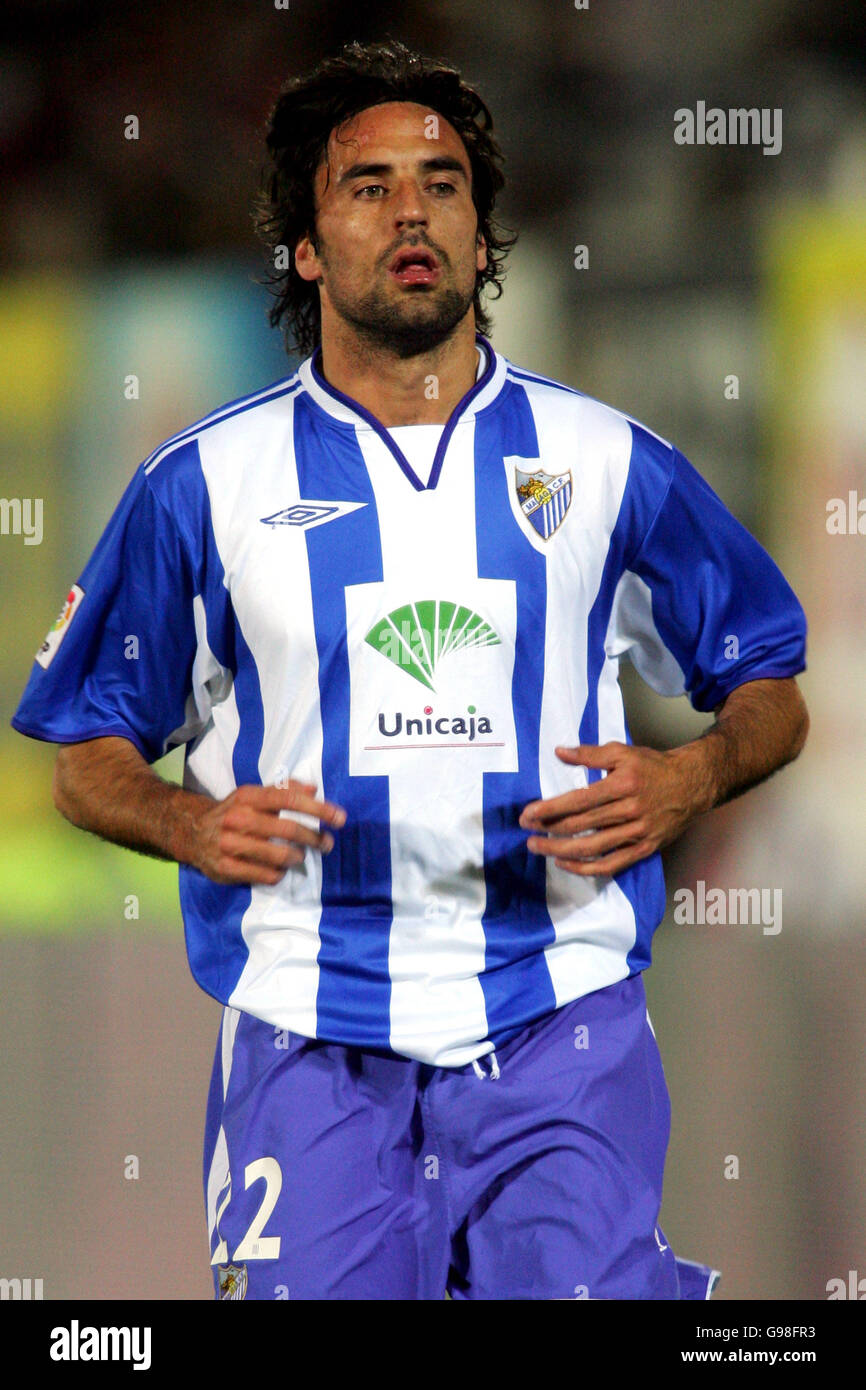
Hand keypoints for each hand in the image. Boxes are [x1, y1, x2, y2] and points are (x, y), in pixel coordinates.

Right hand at [187, 781, 345, 885]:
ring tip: (300, 856)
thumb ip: (284, 790)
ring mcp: (230, 845)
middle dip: (314, 837)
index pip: (288, 799)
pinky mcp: (226, 868)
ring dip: (296, 857)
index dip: (318, 808)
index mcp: (248, 797)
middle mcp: (238, 818)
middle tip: (327, 843)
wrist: (192, 833)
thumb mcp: (254, 795)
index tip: (340, 817)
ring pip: (278, 855)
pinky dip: (278, 874)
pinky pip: (264, 875)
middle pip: (287, 829)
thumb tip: (314, 789)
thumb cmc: (234, 812)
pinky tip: (280, 870)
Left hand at [519, 742, 701, 876]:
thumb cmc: (654, 767)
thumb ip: (590, 754)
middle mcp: (630, 810)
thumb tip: (560, 752)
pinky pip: (611, 865)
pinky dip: (586, 868)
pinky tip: (565, 864)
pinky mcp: (644, 849)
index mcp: (622, 784)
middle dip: (549, 829)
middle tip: (526, 830)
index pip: (579, 800)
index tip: (529, 814)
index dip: (551, 809)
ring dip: (561, 850)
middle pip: (582, 825)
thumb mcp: (623, 752)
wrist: (692, 785)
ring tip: (538, 848)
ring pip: (593, 848)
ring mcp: (638, 833)